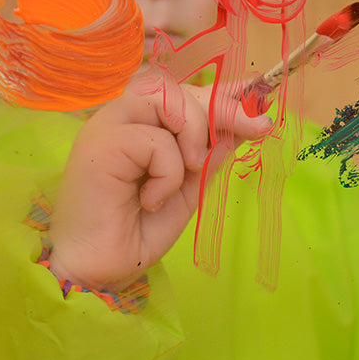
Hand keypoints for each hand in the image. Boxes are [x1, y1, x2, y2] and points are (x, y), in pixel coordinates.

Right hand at [47, 83, 270, 291]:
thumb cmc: (138, 232)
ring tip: (191, 170)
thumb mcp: (187, 188)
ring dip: (194, 133)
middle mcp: (123, 117)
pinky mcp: (101, 140)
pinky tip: (150, 200)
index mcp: (141, 125)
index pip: (183, 94)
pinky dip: (168, 173)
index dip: (219, 90)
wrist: (100, 269)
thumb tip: (241, 125)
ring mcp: (109, 124)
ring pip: (168, 100)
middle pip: (178, 90)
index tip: (255, 90)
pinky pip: (157, 140)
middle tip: (257, 128)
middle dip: (222, 107)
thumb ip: (207, 155)